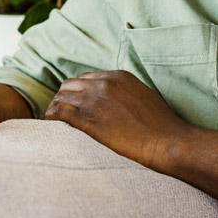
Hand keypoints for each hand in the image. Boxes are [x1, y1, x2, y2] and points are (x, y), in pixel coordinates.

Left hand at [45, 70, 188, 168]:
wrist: (167, 141)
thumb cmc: (161, 125)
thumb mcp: (144, 96)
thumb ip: (126, 93)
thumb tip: (118, 100)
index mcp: (118, 76)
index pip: (87, 77)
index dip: (80, 90)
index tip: (78, 102)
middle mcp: (104, 83)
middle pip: (71, 84)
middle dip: (66, 96)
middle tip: (64, 110)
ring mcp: (94, 100)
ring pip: (61, 96)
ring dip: (56, 106)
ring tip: (55, 118)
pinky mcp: (87, 119)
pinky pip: (59, 112)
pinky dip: (51, 116)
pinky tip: (50, 123)